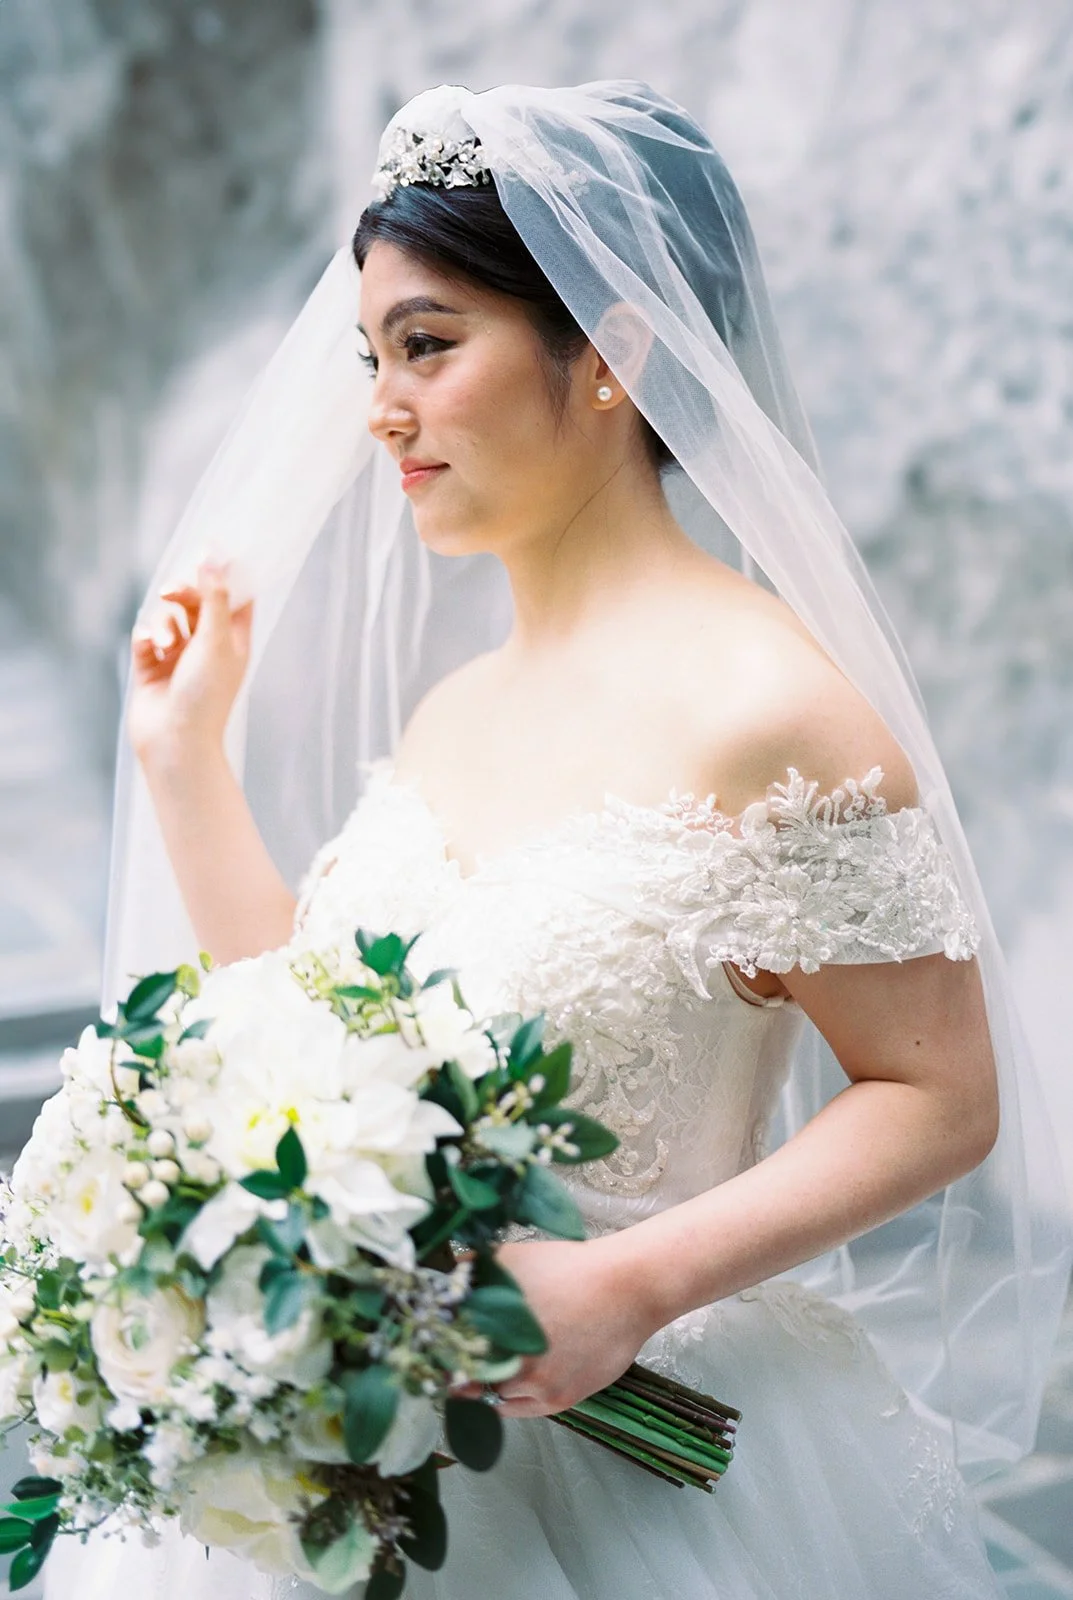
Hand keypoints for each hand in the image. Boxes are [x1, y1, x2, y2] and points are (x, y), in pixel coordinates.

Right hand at [128, 562, 252, 763]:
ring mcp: (178, 658)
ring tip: (165, 645)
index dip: (227, 575)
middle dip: (183, 593)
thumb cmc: (205, 695)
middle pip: (197, 602)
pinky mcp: (151, 668)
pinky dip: (145, 638)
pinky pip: (144, 636)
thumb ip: (215, 599)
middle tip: (170, 590)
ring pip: (168, 618)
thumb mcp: (216, 641)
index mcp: (234, 642)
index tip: (214, 549)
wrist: (175, 742)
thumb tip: (214, 559)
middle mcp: (208, 648)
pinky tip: (148, 651)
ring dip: (163, 624)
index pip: (236, 599)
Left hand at [452, 1238, 657, 1418]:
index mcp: (490, 1325)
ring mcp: (535, 1385)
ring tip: (491, 1366)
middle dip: (459, 1370)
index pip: (446, 1354)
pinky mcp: (559, 1400)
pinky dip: (511, 1396)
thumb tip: (442, 1282)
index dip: (437, 1353)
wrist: (624, 1287)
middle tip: (456, 1362)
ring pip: (493, 1397)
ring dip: (487, 1384)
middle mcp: (509, 1361)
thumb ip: (470, 1271)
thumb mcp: (511, 1257)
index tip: (434, 1350)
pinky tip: (515, 1378)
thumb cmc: (568, 1267)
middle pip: (466, 1380)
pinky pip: (520, 1409)